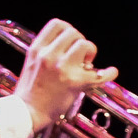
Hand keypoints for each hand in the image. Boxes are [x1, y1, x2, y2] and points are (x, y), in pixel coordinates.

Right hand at [14, 19, 116, 135]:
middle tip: (79, 56)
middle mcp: (49, 55)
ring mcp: (62, 68)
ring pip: (85, 45)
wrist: (27, 112)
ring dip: (90, 53)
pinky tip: (110, 72)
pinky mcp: (74, 83)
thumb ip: (46, 50)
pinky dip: (108, 73)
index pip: (57, 24)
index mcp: (37, 48)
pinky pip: (99, 73)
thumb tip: (70, 45)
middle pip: (73, 32)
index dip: (68, 29)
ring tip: (86, 65)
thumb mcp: (31, 62)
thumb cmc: (30, 90)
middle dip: (80, 42)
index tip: (70, 41)